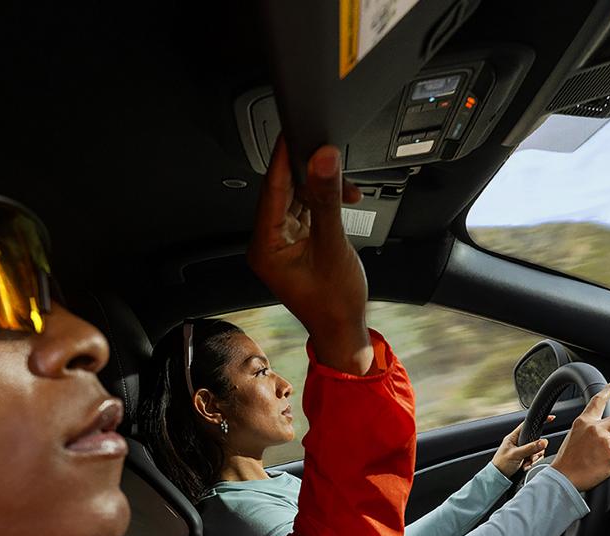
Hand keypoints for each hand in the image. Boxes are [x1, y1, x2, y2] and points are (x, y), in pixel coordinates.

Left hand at [247, 137, 371, 373]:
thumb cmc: (334, 303)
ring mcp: (283, 244)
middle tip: (328, 152)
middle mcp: (268, 244)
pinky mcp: (298, 244)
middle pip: (283, 191)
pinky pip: (307, 211)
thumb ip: (328, 199)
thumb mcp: (333, 245)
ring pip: (298, 199)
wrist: (344, 331)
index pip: (271, 190)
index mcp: (265, 247)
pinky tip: (343, 199)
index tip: (294, 130)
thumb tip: (322, 159)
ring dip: (321, 188)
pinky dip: (325, 202)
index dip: (284, 158)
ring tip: (344, 184)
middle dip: (309, 172)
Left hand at [492, 416, 553, 477]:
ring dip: (533, 458)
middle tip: (530, 456)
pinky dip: (532, 463)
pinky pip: (534, 458)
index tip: (550, 418)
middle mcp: (518, 443)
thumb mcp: (515, 454)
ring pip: (537, 450)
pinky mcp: (524, 458)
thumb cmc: (500, 464)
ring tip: (525, 462)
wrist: (498, 478)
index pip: (527, 425)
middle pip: (535, 440)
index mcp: (513, 437)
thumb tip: (543, 442)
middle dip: (536, 450)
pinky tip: (525, 466)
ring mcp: (522, 451)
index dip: (537, 422)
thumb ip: (529, 448)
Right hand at [551, 379, 609, 490]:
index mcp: (584, 422)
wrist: (563, 478)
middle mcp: (596, 429)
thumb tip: (607, 432)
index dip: (609, 389)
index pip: (598, 401)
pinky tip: (607, 464)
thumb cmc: (567, 461)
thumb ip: (590, 430)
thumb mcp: (574, 437)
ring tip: (608, 456)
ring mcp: (606, 442)